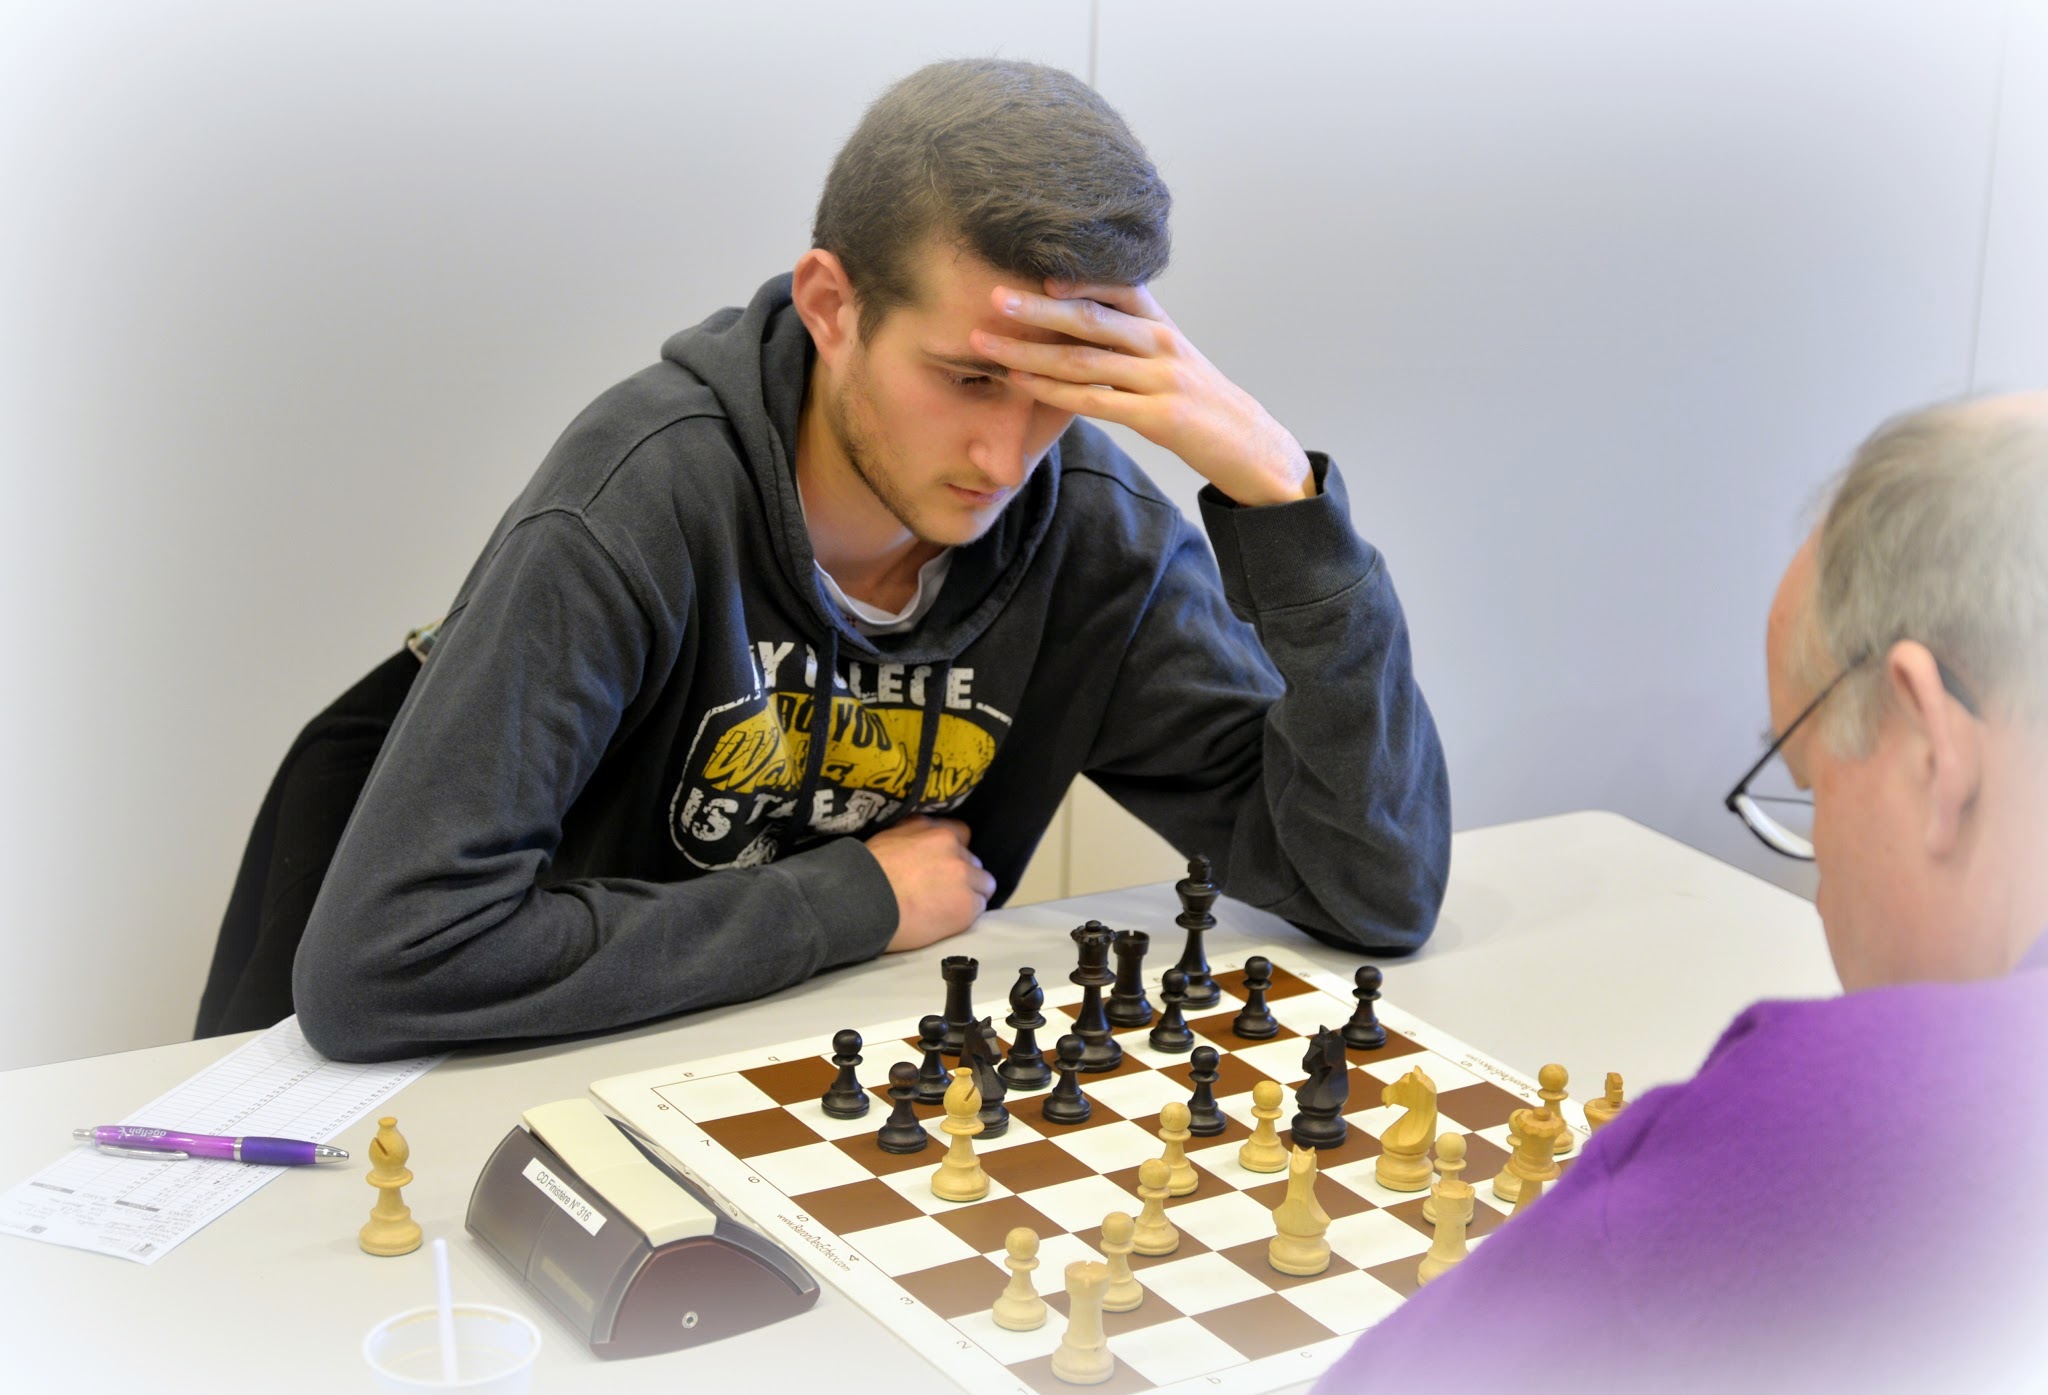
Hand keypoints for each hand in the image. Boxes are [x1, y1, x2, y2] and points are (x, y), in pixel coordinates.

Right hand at [864, 816, 994, 950]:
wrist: (861, 903)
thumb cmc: (865, 874)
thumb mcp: (889, 838)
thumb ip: (914, 835)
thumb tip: (923, 839)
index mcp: (933, 829)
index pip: (962, 834)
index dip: (954, 853)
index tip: (943, 866)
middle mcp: (953, 847)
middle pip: (973, 863)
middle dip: (961, 876)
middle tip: (940, 892)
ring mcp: (964, 875)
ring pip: (983, 886)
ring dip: (968, 895)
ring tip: (944, 909)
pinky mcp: (967, 905)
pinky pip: (978, 908)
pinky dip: (965, 915)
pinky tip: (944, 921)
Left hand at [969, 281, 1314, 506]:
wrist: (1248, 444)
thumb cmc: (1197, 398)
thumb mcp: (1167, 355)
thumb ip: (1126, 332)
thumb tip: (1068, 313)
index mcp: (1160, 322)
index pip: (1114, 286)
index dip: (1071, 276)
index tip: (1029, 267)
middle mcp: (1160, 342)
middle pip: (1090, 318)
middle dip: (1036, 308)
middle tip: (993, 297)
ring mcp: (1161, 379)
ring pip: (1084, 360)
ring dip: (1029, 351)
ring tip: (987, 343)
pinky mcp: (1159, 417)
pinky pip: (1095, 401)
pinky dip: (1052, 392)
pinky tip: (1021, 383)